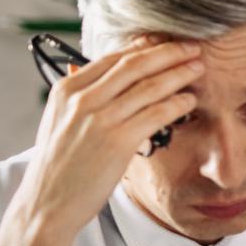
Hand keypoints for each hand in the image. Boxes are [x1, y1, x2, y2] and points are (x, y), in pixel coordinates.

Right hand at [0, 41, 202, 245]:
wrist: (47, 202)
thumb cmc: (59, 164)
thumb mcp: (59, 120)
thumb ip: (80, 95)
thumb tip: (96, 70)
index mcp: (67, 90)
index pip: (113, 58)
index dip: (144, 48)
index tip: (165, 43)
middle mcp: (82, 99)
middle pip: (134, 65)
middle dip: (168, 53)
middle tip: (192, 48)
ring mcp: (100, 119)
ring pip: (149, 87)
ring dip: (179, 75)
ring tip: (198, 69)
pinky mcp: (118, 140)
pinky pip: (156, 114)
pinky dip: (176, 103)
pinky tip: (189, 100)